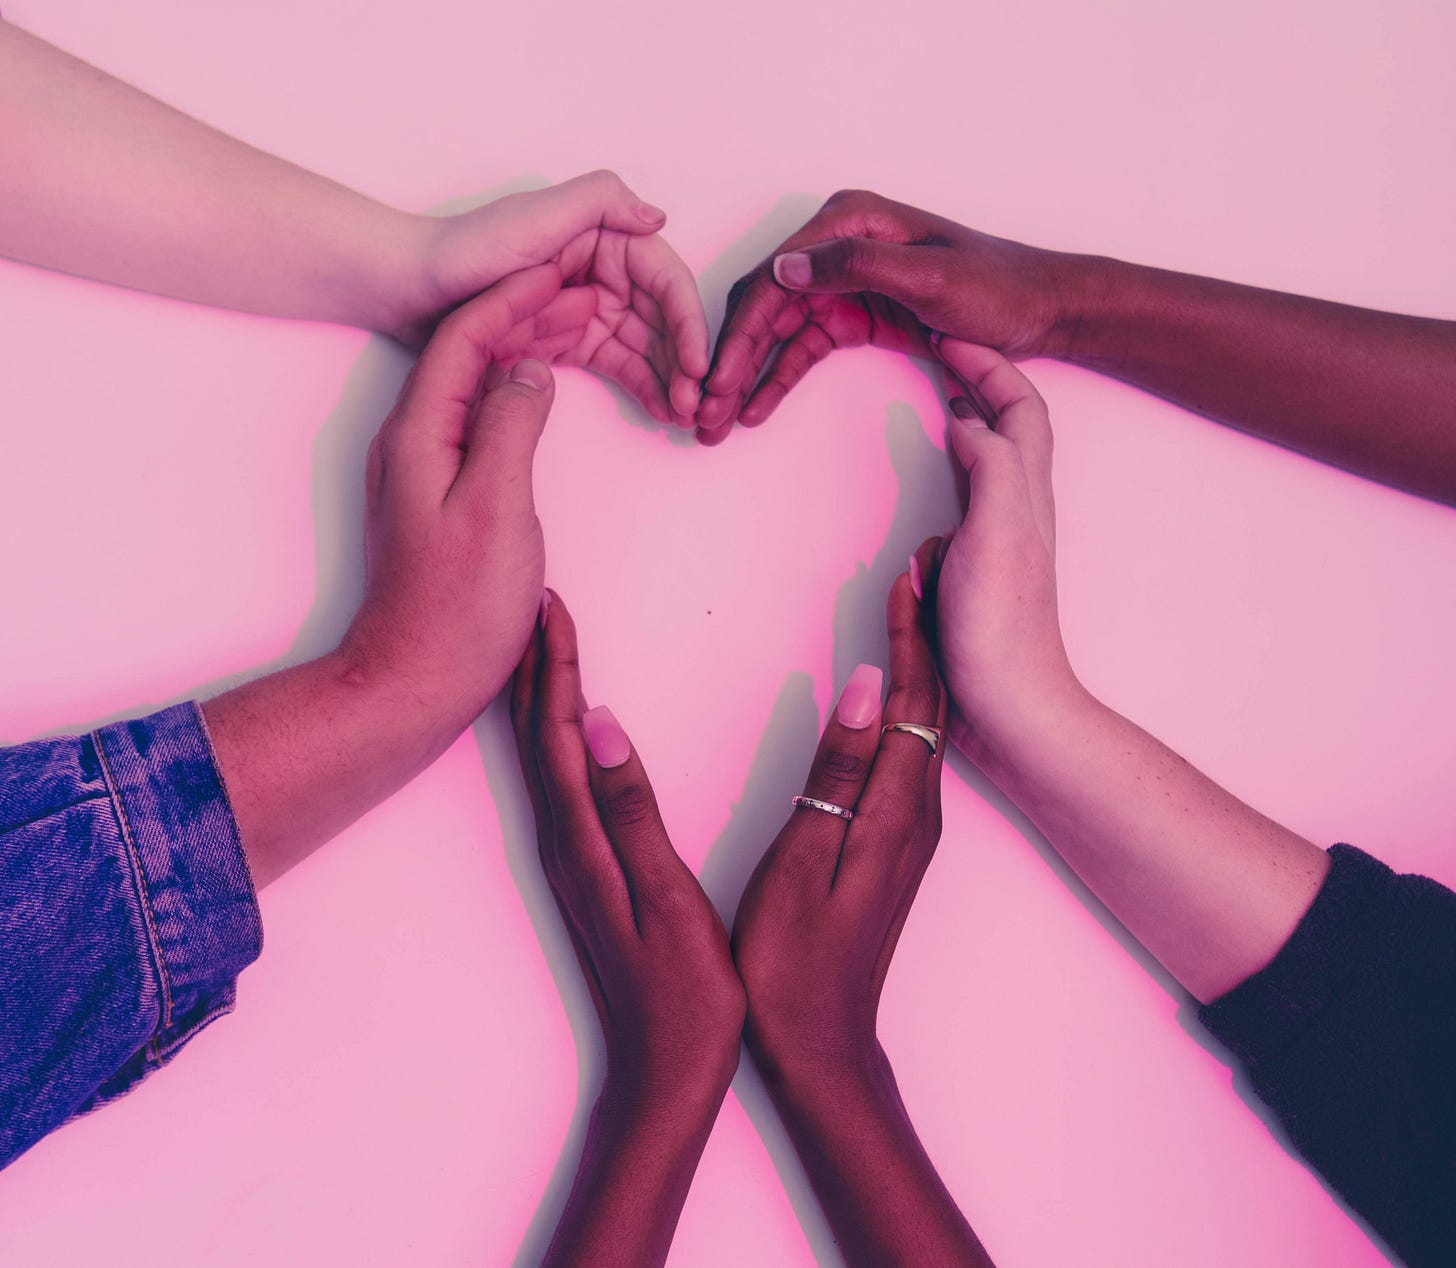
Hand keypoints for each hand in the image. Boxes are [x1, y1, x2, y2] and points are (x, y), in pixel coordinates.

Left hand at [340, 264, 588, 732]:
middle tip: (583, 286)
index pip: (465, 336)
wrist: (416, 678)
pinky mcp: (440, 492)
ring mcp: (424, 466)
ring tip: (576, 325)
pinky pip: (479, 418)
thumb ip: (512, 428)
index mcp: (420, 433)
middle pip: (467, 349)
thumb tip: (531, 369)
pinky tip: (544, 392)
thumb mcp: (497, 510)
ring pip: (474, 382)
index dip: (514, 295)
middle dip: (523, 310)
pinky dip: (516, 392)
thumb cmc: (457, 608)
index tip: (561, 264)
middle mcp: (413, 439)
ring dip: (522, 347)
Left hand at [395, 170, 708, 425]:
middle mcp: (598, 267)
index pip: (663, 279)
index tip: (697, 365)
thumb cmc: (465, 251)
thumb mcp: (536, 216)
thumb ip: (600, 202)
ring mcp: (581, 306)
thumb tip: (657, 216)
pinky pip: (614, 364)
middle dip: (683, 360)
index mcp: (600, 234)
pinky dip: (640, 385)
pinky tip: (659, 410)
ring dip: (668, 377)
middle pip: (660, 317)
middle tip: (695, 404)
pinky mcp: (563, 339)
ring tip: (682, 415)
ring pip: (643, 345)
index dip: (686, 322)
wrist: (407, 289)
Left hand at [511, 593, 744, 1096]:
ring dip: (544, 697)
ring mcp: (571, 860)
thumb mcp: (666, 897)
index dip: (556, 666)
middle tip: (539, 603)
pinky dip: (560, 739)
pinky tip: (572, 730)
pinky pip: (561, 784)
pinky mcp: (586, 872)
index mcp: (581, 841)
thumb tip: (602, 726)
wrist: (664, 1071)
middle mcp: (564, 844)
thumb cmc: (683, 992)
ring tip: (547, 646)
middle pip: (540, 737)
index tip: (550, 604)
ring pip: (546, 759)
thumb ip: (632, 811)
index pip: (560, 733)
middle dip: (538, 666)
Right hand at [696, 189, 1080, 440]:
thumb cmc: (997, 287)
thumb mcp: (929, 276)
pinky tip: (753, 409)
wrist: (1039, 310)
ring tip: (717, 421)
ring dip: (744, 377)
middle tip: (703, 412)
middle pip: (763, 306)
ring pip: (774, 333)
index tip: (715, 380)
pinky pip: (802, 349)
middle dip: (729, 361)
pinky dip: (776, 380)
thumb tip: (785, 267)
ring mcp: (842, 283)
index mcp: (849, 223)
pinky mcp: (854, 316)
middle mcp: (836, 247)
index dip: (738, 334)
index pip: (772, 280)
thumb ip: (856, 266)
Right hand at [732, 554, 947, 1075]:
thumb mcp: (803, 861)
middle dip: (927, 630)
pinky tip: (890, 692)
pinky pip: (910, 753)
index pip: (911, 698)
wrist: (823, 1042)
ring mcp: (911, 831)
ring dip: (920, 663)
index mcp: (894, 810)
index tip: (909, 573)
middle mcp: (917, 813)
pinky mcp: (897, 844)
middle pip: (930, 703)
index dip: (911, 632)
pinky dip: (905, 705)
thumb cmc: (794, 961)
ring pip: (925, 726)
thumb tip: (863, 687)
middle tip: (921, 569)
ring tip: (912, 609)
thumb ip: (835, 774)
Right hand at [931, 338, 1079, 752]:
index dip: (991, 364)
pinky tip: (930, 476)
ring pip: (991, 457)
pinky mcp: (977, 567)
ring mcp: (999, 537)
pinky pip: (966, 496)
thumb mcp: (997, 532)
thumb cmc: (1003, 626)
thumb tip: (968, 418)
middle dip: (982, 377)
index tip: (950, 336)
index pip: (1020, 406)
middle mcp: (1018, 507)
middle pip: (1011, 422)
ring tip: (937, 392)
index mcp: (1026, 492)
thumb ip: (989, 466)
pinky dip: (950, 467)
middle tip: (941, 350)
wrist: (1010, 704)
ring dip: (969, 416)